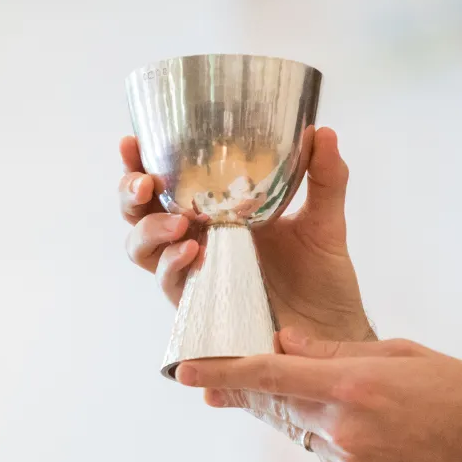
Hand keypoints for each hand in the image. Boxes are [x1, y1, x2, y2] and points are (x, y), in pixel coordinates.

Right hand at [118, 128, 372, 342]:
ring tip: (177, 223)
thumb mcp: (325, 219)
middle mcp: (195, 238)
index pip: (167, 181)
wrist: (330, 330)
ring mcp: (193, 272)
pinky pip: (170, 283)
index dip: (140, 162)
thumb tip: (323, 132)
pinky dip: (174, 265)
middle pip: (139, 213)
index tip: (132, 142)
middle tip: (145, 183)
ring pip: (141, 249)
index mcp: (214, 210)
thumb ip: (325, 176)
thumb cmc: (321, 277)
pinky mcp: (198, 304)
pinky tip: (194, 251)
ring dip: (149, 230)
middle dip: (130, 194)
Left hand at [174, 329, 461, 461]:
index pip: (270, 375)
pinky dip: (334, 434)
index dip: (222, 373)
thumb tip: (286, 339)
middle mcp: (344, 426)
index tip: (184, 371)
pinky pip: (332, 452)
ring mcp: (352, 460)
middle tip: (212, 385)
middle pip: (278, 404)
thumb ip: (337, 352)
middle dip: (249, 391)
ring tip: (342, 398)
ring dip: (305, 411)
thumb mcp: (404, 355)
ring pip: (305, 429)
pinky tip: (370, 424)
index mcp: (352, 386)